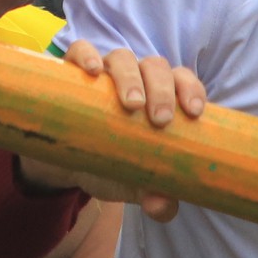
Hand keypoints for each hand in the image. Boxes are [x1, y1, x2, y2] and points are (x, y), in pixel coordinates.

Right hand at [13, 42, 204, 221]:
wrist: (62, 163)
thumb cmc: (108, 164)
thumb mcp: (129, 183)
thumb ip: (150, 195)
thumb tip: (163, 206)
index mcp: (159, 96)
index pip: (182, 81)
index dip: (192, 89)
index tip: (194, 113)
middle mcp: (135, 78)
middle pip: (155, 67)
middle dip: (162, 89)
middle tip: (161, 119)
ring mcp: (103, 72)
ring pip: (122, 57)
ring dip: (130, 77)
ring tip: (131, 104)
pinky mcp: (72, 70)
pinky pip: (80, 50)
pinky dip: (88, 55)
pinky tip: (93, 71)